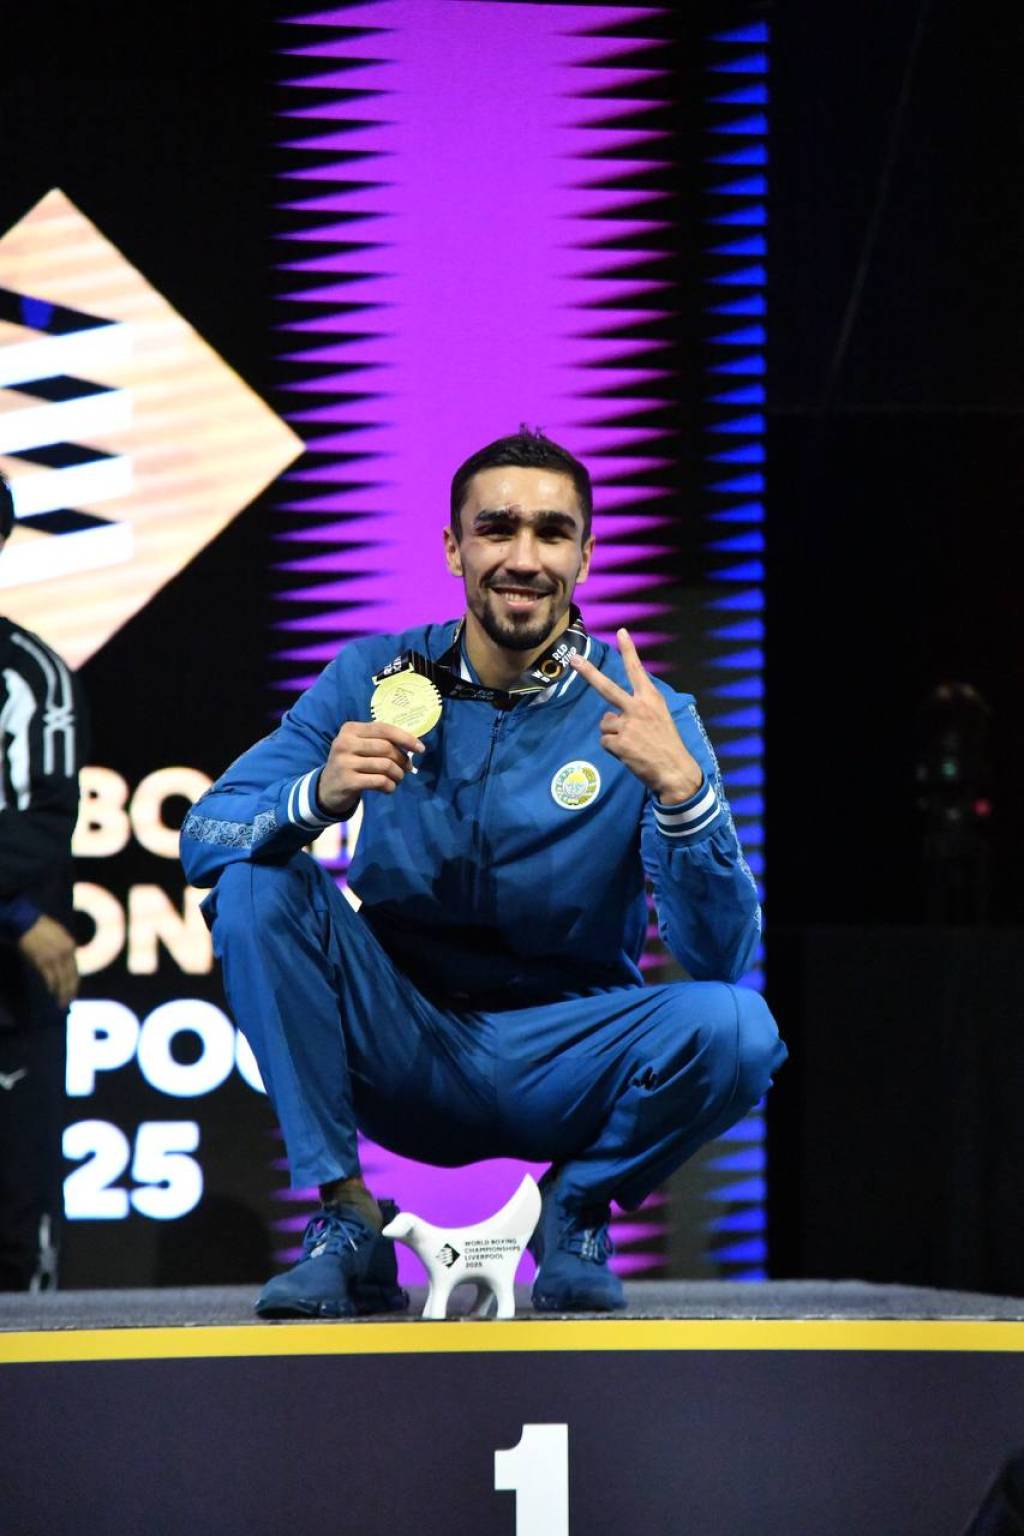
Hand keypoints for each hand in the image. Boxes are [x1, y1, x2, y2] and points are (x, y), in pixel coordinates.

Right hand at [18, 915, 79, 1009]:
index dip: (75, 983)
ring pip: (61, 980)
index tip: (73, 992)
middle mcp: (66, 954)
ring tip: (61, 1002)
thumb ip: (65, 951)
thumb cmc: (43, 927)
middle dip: (70, 991)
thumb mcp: (61, 937)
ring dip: (61, 992)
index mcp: (71, 947)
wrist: (28, 922)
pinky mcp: (42, 961)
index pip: (75, 970)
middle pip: (70, 977)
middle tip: (68, 1002)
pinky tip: (51, 992)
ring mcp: (54, 958)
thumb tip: (66, 965)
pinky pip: (49, 977)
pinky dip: (51, 986)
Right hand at [317, 720, 425, 817]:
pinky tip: (388, 788)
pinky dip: (389, 786)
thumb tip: (413, 746)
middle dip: (402, 760)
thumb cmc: (351, 763)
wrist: (326, 788)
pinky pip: (380, 781)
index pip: (384, 729)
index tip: (421, 748)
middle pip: (386, 748)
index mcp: (350, 729)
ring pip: (385, 765)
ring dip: (397, 774)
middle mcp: (345, 742)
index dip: (405, 738)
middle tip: (406, 769)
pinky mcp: (347, 781)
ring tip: (397, 779)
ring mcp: (344, 762)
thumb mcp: (359, 746)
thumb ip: (380, 741)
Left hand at [569, 628, 702, 802]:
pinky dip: (614, 749)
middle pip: (606, 687)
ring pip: (605, 724)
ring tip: (632, 744)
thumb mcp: (660, 718)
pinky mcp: (619, 742)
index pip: (637, 670)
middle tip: (574, 659)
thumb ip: (638, 709)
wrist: (675, 771)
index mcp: (651, 699)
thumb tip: (612, 714)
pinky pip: (605, 742)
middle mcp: (638, 707)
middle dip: (588, 672)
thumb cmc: (667, 744)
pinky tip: (629, 753)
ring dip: (614, 734)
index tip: (621, 632)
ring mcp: (627, 724)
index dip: (629, 650)